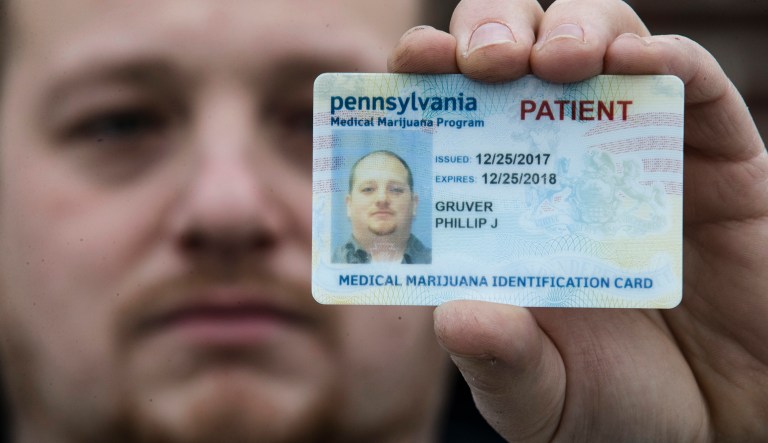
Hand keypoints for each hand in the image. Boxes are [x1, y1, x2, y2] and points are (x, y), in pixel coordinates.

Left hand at [389, 0, 767, 440]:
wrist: (715, 428)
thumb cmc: (612, 406)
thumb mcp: (536, 394)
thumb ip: (498, 361)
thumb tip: (459, 317)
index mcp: (500, 205)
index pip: (452, 110)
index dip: (429, 73)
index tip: (412, 63)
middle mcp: (560, 162)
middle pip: (519, 51)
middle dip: (494, 30)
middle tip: (483, 61)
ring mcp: (635, 153)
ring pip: (602, 42)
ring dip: (574, 27)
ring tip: (556, 60)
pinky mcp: (714, 161)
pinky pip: (696, 87)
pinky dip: (669, 61)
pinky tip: (638, 63)